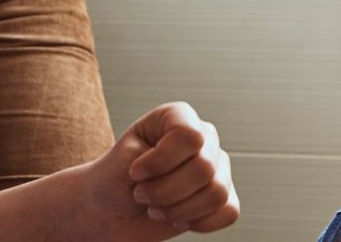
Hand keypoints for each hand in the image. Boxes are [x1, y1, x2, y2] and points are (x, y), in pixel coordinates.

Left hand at [85, 102, 237, 237]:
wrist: (111, 209)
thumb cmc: (116, 178)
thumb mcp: (123, 160)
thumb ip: (155, 158)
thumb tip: (185, 172)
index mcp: (180, 116)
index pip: (190, 136)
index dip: (161, 161)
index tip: (136, 172)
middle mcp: (204, 137)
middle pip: (203, 168)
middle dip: (164, 192)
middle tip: (142, 194)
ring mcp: (217, 166)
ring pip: (216, 192)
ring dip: (178, 210)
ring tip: (157, 207)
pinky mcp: (222, 197)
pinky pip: (228, 212)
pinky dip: (199, 223)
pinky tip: (177, 216)